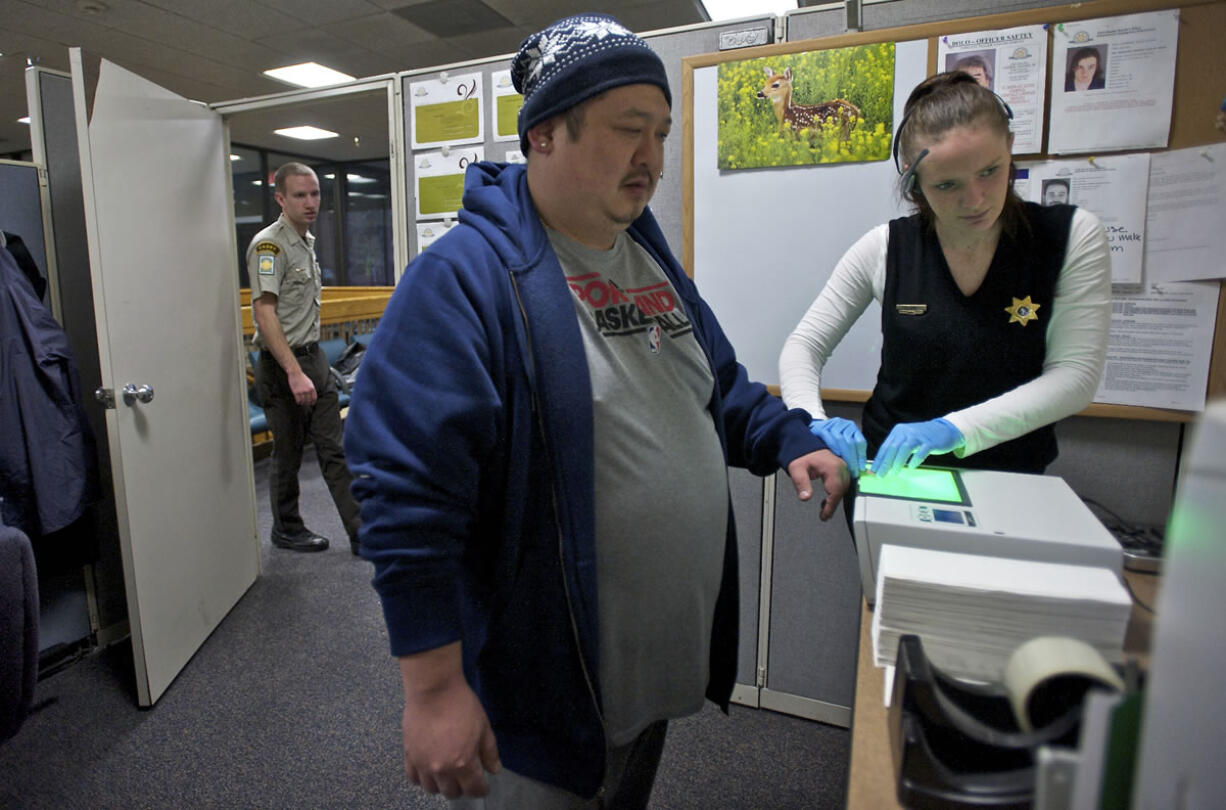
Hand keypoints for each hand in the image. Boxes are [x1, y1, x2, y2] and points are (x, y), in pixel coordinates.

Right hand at [288, 368, 317, 406]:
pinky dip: (298, 402)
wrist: (296, 373)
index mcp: (312, 388)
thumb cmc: (302, 377)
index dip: (313, 402)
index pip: (314, 398)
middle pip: (309, 400)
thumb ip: (311, 388)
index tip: (312, 404)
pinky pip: (298, 400)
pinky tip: (298, 402)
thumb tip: (312, 395)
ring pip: (303, 401)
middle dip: (308, 403)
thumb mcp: (310, 382)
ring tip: (302, 404)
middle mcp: (307, 391)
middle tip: (306, 404)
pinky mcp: (296, 392)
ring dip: (303, 403)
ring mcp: (302, 392)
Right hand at [402, 677, 500, 798]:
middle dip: (462, 788)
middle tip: (466, 777)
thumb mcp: (483, 727)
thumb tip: (494, 770)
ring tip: (447, 774)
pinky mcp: (409, 755)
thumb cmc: (462, 705)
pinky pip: (413, 778)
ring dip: (442, 785)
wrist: (434, 689)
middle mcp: (442, 769)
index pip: (474, 789)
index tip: (483, 786)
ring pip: (432, 789)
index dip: (481, 790)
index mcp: (463, 763)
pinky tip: (429, 771)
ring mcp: (422, 764)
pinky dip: (422, 779)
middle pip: (452, 793)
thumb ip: (489, 752)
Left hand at [786, 449, 849, 520]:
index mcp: (832, 467)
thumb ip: (801, 484)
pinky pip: (842, 483)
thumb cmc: (800, 454)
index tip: (824, 516)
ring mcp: (842, 466)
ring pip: (843, 488)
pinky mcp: (840, 468)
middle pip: (842, 491)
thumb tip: (805, 497)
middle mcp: (840, 467)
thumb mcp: (797, 470)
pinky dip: (836, 493)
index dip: (830, 506)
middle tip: (824, 515)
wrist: (802, 443)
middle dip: (833, 505)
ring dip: (835, 499)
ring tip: (824, 509)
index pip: (835, 492)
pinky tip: (828, 499)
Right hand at [808, 418, 866, 477]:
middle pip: (850, 442)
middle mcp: (842, 423)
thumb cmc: (829, 441)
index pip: (860, 442)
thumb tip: (860, 467)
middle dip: (852, 459)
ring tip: (844, 466)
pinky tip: (834, 455)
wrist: (812, 434)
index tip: (861, 467)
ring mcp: (831, 424)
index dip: (861, 456)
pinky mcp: (821, 427)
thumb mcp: (843, 445)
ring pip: (840, 439)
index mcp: (851, 427)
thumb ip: (851, 453)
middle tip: (852, 471)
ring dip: (842, 455)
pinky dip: (832, 446)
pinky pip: (828, 437)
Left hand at [872, 418, 962, 477]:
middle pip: (893, 448)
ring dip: (898, 462)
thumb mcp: (907, 439)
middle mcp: (907, 431)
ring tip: (894, 473)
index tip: (873, 470)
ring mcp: (919, 436)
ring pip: (905, 449)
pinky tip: (911, 467)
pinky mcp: (930, 442)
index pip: (886, 446)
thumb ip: (896, 449)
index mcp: (899, 431)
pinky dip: (915, 459)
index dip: (879, 459)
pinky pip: (921, 451)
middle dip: (885, 463)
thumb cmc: (923, 438)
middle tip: (880, 475)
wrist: (945, 429)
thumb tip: (883, 464)